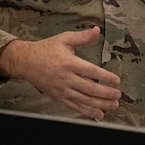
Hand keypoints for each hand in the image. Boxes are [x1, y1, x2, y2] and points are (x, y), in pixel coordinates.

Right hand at [0, 26, 121, 117]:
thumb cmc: (46, 49)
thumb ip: (82, 37)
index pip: (91, 71)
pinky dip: (87, 112)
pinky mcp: (58, 97)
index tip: (116, 80)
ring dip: (100, 104)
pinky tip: (98, 114)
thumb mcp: (64, 39)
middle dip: (106, 93)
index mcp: (69, 63)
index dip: (105, 77)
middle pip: (89, 88)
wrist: (26, 62)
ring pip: (84, 100)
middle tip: (118, 95)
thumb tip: (97, 30)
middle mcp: (66, 78)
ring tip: (113, 105)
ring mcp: (62, 89)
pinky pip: (74, 106)